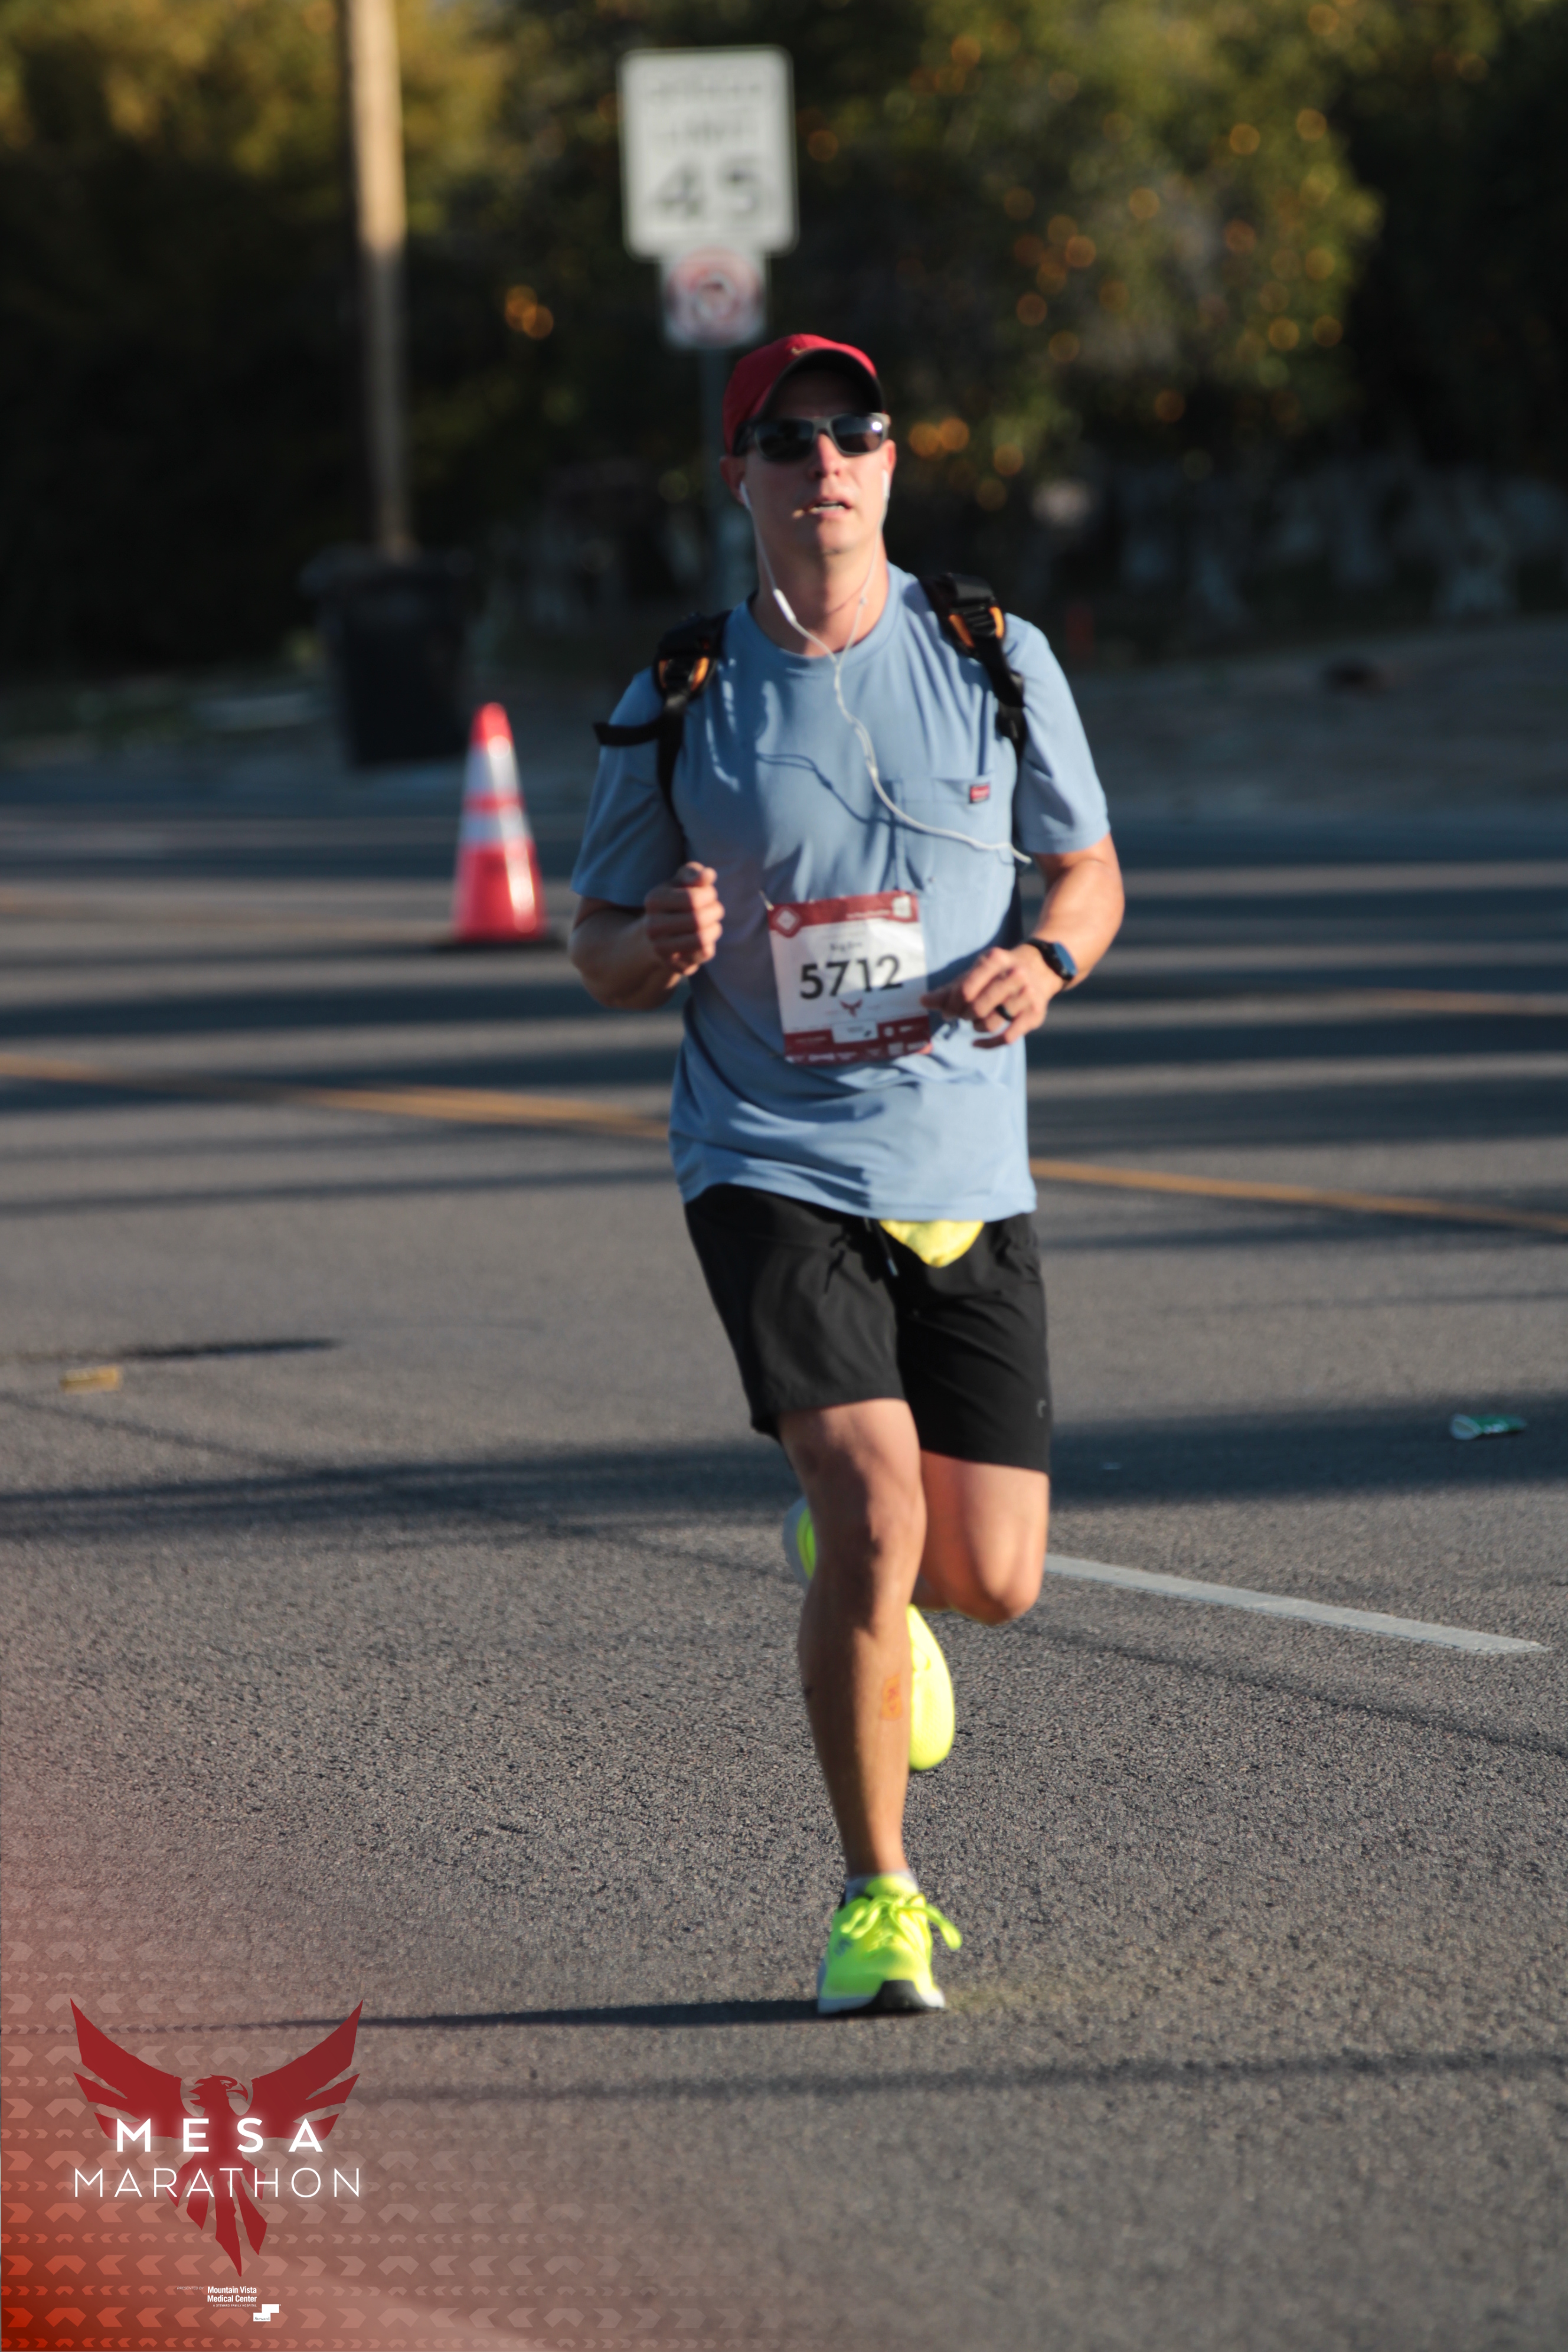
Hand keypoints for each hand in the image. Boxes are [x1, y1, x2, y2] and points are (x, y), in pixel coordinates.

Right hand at [643, 862, 723, 975]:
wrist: (656, 935)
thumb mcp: (680, 882)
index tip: (710, 894)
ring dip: (715, 928)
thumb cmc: (674, 901)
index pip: (693, 899)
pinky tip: (704, 939)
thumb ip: (694, 873)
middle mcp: (652, 926)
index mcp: (653, 900)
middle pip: (698, 920)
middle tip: (716, 910)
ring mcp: (661, 949)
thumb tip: (709, 875)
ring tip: (713, 923)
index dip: (710, 895)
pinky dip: (710, 944)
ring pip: (702, 940)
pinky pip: (704, 954)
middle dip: (716, 911)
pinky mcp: (674, 965)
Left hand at [920, 943, 1060, 1047]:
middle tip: (963, 1016)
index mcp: (996, 960)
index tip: (947, 1011)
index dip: (951, 1005)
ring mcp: (1027, 996)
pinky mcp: (1035, 1015)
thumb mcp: (977, 972)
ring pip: (990, 1024)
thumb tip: (923, 1002)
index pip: (965, 990)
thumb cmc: (1000, 972)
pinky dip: (988, 1044)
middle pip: (977, 1008)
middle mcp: (1015, 976)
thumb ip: (950, 988)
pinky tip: (977, 1042)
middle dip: (964, 1016)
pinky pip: (1007, 1038)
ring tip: (975, 1022)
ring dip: (976, 1027)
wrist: (1041, 967)